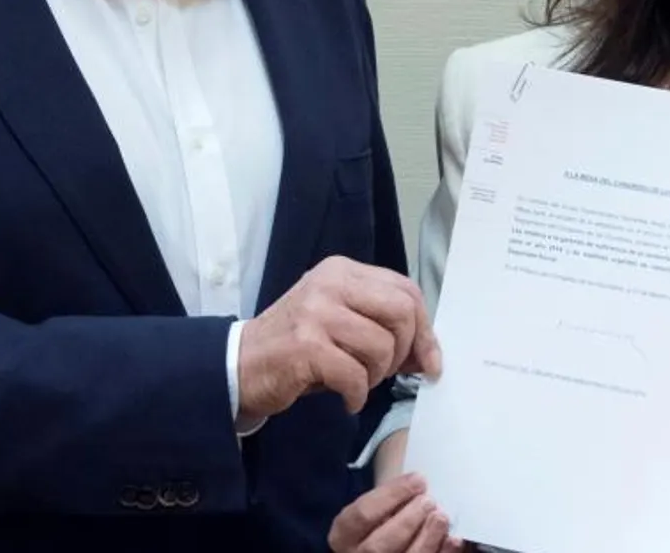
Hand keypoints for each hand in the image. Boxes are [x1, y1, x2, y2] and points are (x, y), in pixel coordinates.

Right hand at [238, 256, 440, 424]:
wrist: (240, 364)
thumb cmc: (297, 347)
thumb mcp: (341, 323)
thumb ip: (382, 328)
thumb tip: (429, 355)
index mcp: (342, 272)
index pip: (405, 290)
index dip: (424, 329)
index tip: (427, 360)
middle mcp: (330, 283)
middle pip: (402, 312)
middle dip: (405, 351)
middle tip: (386, 372)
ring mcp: (316, 313)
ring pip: (381, 346)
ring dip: (377, 376)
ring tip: (356, 382)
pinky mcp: (305, 346)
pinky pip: (355, 375)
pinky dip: (357, 395)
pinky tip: (345, 398)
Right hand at [329, 473, 463, 552]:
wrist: (380, 550)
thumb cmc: (376, 528)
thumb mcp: (371, 513)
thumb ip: (386, 502)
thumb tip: (417, 484)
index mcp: (343, 536)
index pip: (362, 514)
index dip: (392, 494)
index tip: (418, 480)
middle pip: (380, 544)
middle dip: (409, 520)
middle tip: (429, 501)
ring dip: (427, 537)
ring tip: (441, 517)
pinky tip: (452, 539)